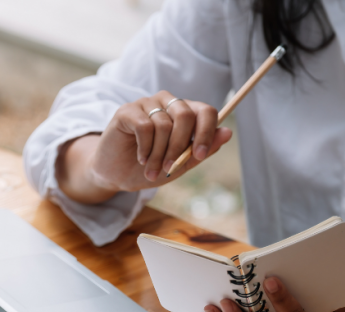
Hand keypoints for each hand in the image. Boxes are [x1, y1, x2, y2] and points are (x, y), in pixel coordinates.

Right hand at [57, 90, 232, 203]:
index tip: (200, 155)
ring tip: (151, 169)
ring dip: (159, 154)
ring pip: (164, 124)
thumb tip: (227, 133)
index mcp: (184, 113)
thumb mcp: (181, 165)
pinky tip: (141, 158)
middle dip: (179, 147)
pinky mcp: (127, 110)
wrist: (117, 175)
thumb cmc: (149, 168)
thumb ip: (203, 150)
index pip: (206, 111)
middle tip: (169, 168)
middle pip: (185, 115)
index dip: (207, 132)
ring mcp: (146, 104)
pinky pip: (145, 126)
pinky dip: (145, 148)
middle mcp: (167, 103)